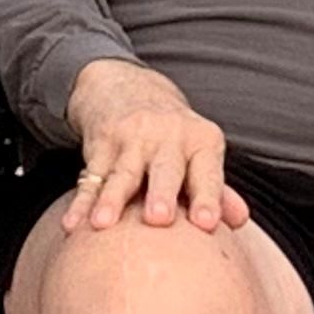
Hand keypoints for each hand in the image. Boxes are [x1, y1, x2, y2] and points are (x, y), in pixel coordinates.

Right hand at [63, 59, 243, 232]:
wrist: (128, 87)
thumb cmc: (173, 137)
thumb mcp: (200, 154)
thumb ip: (217, 189)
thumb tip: (241, 221)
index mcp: (200, 141)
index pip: (207, 172)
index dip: (209, 197)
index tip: (207, 223)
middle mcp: (169, 136)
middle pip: (165, 169)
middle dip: (162, 193)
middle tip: (159, 219)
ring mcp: (133, 138)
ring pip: (122, 173)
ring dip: (112, 200)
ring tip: (103, 224)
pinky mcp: (102, 143)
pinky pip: (91, 178)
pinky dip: (80, 203)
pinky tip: (72, 225)